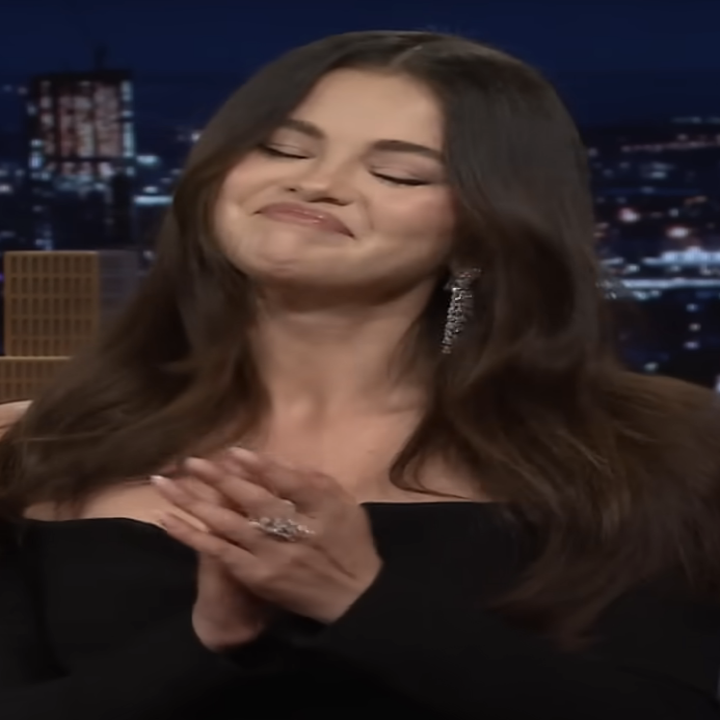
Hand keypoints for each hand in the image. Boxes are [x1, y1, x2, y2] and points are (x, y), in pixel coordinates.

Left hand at [152, 448, 382, 623]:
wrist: (352, 597)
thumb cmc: (350, 544)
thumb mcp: (345, 505)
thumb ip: (314, 480)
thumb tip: (277, 460)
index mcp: (322, 507)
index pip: (287, 481)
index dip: (259, 466)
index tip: (234, 452)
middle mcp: (296, 529)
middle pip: (252, 499)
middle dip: (219, 478)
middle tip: (191, 462)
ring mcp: (273, 554)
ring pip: (228, 523)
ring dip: (194, 502)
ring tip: (165, 484)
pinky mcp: (256, 574)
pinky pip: (219, 552)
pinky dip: (192, 535)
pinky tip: (169, 520)